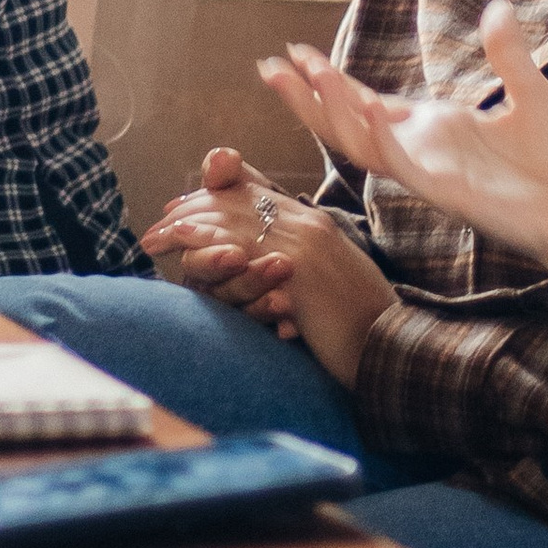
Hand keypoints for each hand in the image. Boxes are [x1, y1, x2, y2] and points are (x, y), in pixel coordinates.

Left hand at [140, 149, 396, 383]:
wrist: (389, 352)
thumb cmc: (358, 329)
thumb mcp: (324, 289)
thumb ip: (292, 268)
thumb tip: (259, 275)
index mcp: (317, 225)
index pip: (257, 194)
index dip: (214, 199)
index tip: (180, 211)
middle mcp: (310, 226)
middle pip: (239, 201)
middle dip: (192, 210)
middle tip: (158, 227)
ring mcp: (305, 246)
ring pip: (235, 220)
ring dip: (191, 225)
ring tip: (157, 236)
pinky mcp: (299, 273)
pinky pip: (244, 252)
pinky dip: (209, 249)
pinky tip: (185, 256)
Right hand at [263, 2, 547, 275]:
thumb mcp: (533, 93)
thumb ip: (508, 54)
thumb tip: (496, 7)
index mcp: (435, 129)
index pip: (367, 103)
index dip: (331, 81)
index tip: (297, 53)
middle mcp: (422, 151)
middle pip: (347, 124)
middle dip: (308, 97)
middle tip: (269, 66)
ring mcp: (429, 173)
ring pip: (361, 145)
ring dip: (332, 110)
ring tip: (305, 76)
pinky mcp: (445, 192)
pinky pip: (401, 165)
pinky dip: (380, 136)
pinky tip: (366, 105)